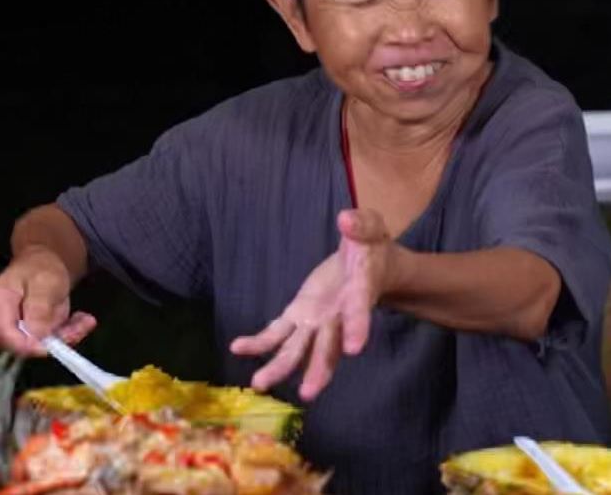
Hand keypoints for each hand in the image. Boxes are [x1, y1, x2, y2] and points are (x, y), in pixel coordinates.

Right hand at [0, 246, 95, 355]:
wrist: (45, 265)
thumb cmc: (40, 268)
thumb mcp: (44, 282)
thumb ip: (39, 308)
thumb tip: (37, 335)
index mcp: (0, 304)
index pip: (7, 335)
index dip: (29, 345)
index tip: (54, 344)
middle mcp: (6, 321)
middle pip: (26, 344)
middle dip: (57, 338)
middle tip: (83, 324)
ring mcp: (21, 328)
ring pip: (43, 344)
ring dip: (69, 335)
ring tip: (86, 320)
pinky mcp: (36, 332)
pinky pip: (53, 340)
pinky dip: (71, 332)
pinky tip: (84, 320)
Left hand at [230, 209, 397, 400]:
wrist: (371, 266)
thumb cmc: (372, 247)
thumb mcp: (372, 228)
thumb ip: (360, 225)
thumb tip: (345, 218)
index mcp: (359, 293)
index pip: (360, 312)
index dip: (358, 328)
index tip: (355, 349)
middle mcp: (338, 316)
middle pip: (329, 346)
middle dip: (319, 369)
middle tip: (308, 393)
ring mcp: (317, 320)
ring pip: (299, 349)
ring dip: (281, 368)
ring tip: (259, 384)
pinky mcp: (299, 315)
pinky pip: (277, 332)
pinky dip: (258, 342)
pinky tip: (237, 348)